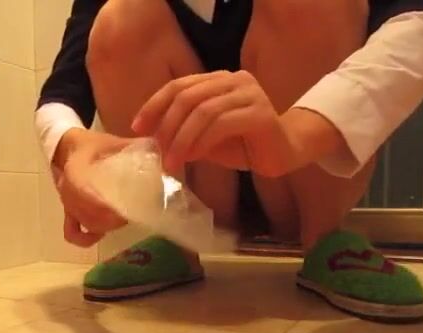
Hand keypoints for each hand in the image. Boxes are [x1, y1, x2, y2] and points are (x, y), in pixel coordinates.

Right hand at [53, 129, 130, 246]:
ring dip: (106, 225)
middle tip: (133, 211)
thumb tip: (158, 155)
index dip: (106, 206)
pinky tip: (100, 236)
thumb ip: (133, 148)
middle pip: (91, 215)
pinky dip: (85, 238)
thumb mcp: (112, 142)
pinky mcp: (69, 212)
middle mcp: (70, 193)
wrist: (67, 147)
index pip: (87, 195)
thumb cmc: (92, 145)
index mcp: (76, 174)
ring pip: (87, 224)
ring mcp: (69, 205)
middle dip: (113, 218)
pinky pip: (72, 232)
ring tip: (125, 217)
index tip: (126, 208)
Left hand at [132, 70, 308, 176]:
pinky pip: (221, 124)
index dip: (154, 105)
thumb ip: (182, 132)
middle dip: (166, 126)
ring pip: (203, 111)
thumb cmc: (243, 144)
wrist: (285, 152)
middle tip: (157, 151)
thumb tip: (150, 138)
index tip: (137, 128)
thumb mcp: (204, 138)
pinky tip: (193, 157)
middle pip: (188, 97)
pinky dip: (202, 142)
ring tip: (172, 162)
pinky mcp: (260, 113)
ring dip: (181, 139)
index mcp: (218, 79)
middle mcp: (234, 79)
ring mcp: (249, 93)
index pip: (179, 86)